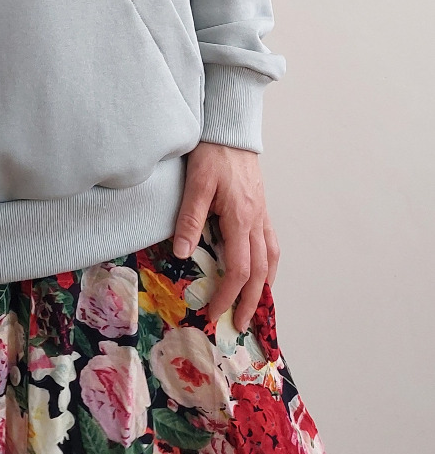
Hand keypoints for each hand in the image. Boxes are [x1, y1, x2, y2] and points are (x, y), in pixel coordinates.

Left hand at [171, 141, 279, 331]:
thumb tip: (181, 254)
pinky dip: (269, 265)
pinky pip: (271, 244)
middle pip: (260, 272)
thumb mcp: (195, 183)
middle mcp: (257, 220)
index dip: (228, 295)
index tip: (214, 313)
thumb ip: (189, 218)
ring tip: (257, 307)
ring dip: (265, 286)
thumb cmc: (212, 152)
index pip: (238, 269)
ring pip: (271, 259)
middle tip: (240, 325)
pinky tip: (262, 272)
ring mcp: (262, 214)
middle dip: (251, 302)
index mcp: (241, 218)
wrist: (230, 128)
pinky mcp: (262, 208)